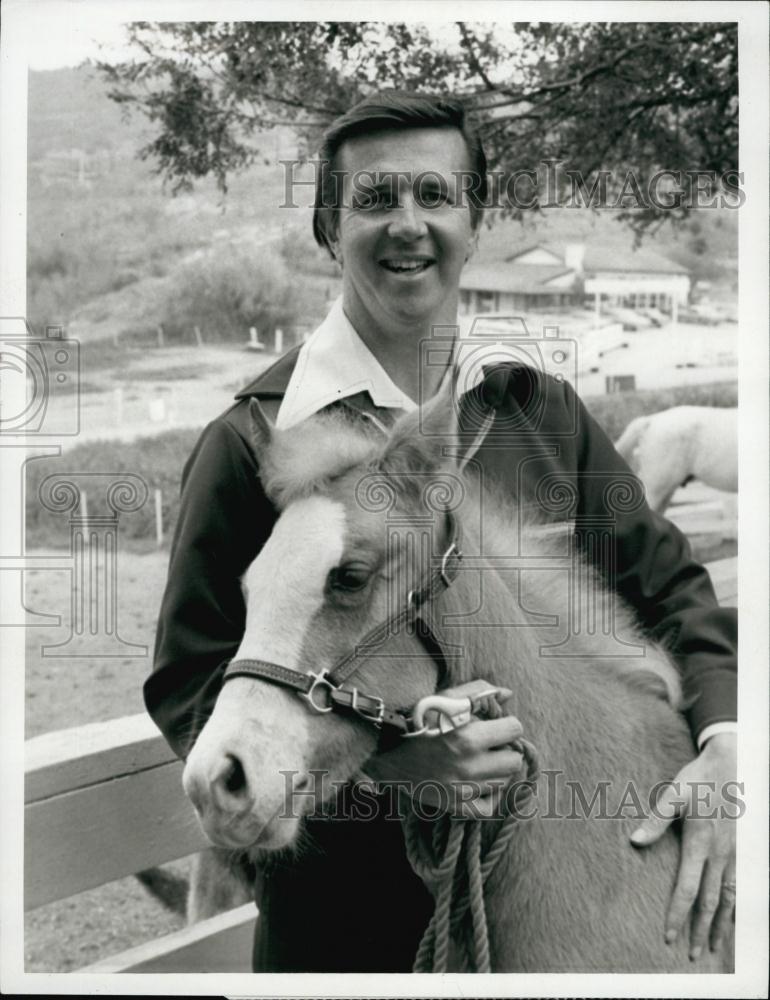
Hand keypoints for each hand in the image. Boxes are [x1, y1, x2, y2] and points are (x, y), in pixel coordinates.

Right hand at [365, 680, 524, 817]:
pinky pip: (489, 808)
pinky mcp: (454, 806)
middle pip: (513, 760)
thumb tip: (507, 694)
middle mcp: (468, 767)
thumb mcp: (444, 698)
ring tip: (478, 760)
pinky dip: (488, 795)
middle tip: (489, 743)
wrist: (383, 749)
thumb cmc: (414, 718)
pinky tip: (478, 782)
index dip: (506, 723)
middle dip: (504, 749)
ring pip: (503, 782)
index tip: (494, 723)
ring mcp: (462, 790)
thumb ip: (478, 692)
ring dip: (496, 770)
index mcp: (468, 737)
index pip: (514, 730)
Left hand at [630, 732, 737, 959]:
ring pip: (728, 899)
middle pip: (709, 902)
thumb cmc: (698, 780)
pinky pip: (739, 886)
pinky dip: (735, 907)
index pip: (687, 889)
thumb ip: (655, 820)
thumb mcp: (673, 795)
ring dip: (719, 925)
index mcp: (699, 843)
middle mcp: (719, 854)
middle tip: (691, 954)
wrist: (730, 765)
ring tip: (711, 946)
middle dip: (699, 929)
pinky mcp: (741, 850)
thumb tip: (635, 841)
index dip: (678, 915)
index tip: (670, 936)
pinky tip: (730, 920)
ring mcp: (734, 854)